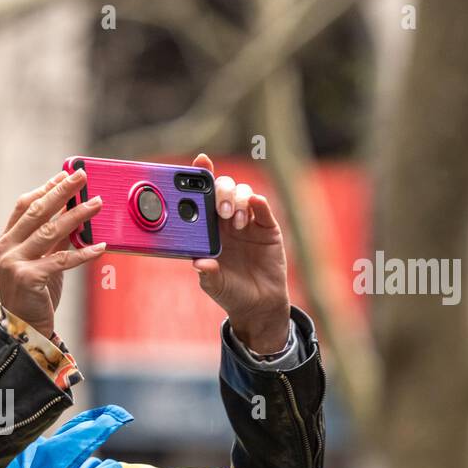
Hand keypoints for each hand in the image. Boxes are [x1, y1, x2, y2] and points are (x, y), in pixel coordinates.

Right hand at [0, 168, 106, 339]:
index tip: (64, 174)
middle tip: (82, 176)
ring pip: (50, 232)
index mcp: (5, 241)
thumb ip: (52, 239)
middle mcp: (6, 249)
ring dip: (77, 215)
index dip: (45, 188)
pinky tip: (100, 246)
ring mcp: (14, 263)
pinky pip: (62, 260)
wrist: (24, 329)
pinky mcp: (29, 278)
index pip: (24, 206)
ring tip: (97, 203)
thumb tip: (74, 214)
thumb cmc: (33, 295)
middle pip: (37, 212)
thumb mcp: (40, 262)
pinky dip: (83, 253)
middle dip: (62, 191)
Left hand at [187, 153, 290, 354]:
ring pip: (242, 194)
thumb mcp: (214, 285)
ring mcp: (248, 222)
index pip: (203, 198)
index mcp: (208, 230)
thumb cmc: (230, 292)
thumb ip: (207, 274)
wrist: (258, 305)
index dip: (201, 178)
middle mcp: (226, 221)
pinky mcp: (267, 228)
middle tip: (220, 212)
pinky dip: (258, 203)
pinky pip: (263, 209)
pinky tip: (254, 204)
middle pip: (223, 189)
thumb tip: (200, 263)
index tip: (199, 162)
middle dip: (221, 192)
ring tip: (237, 222)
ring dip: (237, 201)